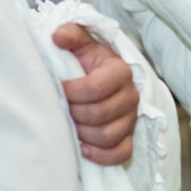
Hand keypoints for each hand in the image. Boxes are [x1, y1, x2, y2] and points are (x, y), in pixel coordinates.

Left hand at [53, 23, 138, 164]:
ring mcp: (132, 119)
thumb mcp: (82, 43)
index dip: (73, 92)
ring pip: (108, 136)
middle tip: (63, 108)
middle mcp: (131, 96)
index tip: (59, 88)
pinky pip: (121, 153)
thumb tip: (58, 36)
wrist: (101, 76)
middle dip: (75, 113)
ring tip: (71, 124)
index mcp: (120, 71)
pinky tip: (84, 147)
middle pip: (100, 114)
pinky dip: (101, 155)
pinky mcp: (129, 137)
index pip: (96, 88)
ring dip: (84, 134)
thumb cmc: (88, 61)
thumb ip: (72, 34)